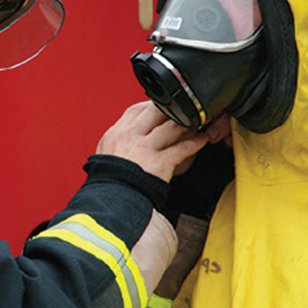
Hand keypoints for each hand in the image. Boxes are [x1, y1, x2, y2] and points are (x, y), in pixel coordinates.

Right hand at [96, 102, 213, 181]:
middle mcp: (130, 136)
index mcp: (115, 134)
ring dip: (187, 124)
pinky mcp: (160, 162)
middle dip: (171, 110)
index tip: (160, 108)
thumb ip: (117, 144)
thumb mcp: (105, 156)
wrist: (113, 200)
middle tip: (183, 111)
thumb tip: (127, 138)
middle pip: (155, 112)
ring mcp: (145, 148)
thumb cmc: (109, 182)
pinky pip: (182, 148)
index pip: (136, 110)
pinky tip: (202, 140)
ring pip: (171, 127)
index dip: (150, 106)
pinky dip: (195, 143)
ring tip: (197, 123)